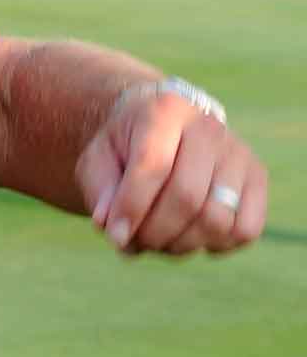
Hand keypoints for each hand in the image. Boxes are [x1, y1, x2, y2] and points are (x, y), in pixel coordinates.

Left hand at [77, 89, 267, 254]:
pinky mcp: (258, 177)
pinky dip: (214, 245)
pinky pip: (245, 229)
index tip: (114, 236)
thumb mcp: (98, 159)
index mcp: (164, 111)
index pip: (153, 166)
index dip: (132, 208)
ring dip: (180, 244)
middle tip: (132, 242)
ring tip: (155, 241)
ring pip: (217, 219)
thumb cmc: (125, 146)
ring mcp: (238, 152)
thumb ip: (100, 191)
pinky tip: (188, 236)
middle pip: (187, 198)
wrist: (162, 125)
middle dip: (154, 232)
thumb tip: (112, 227)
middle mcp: (208, 127)